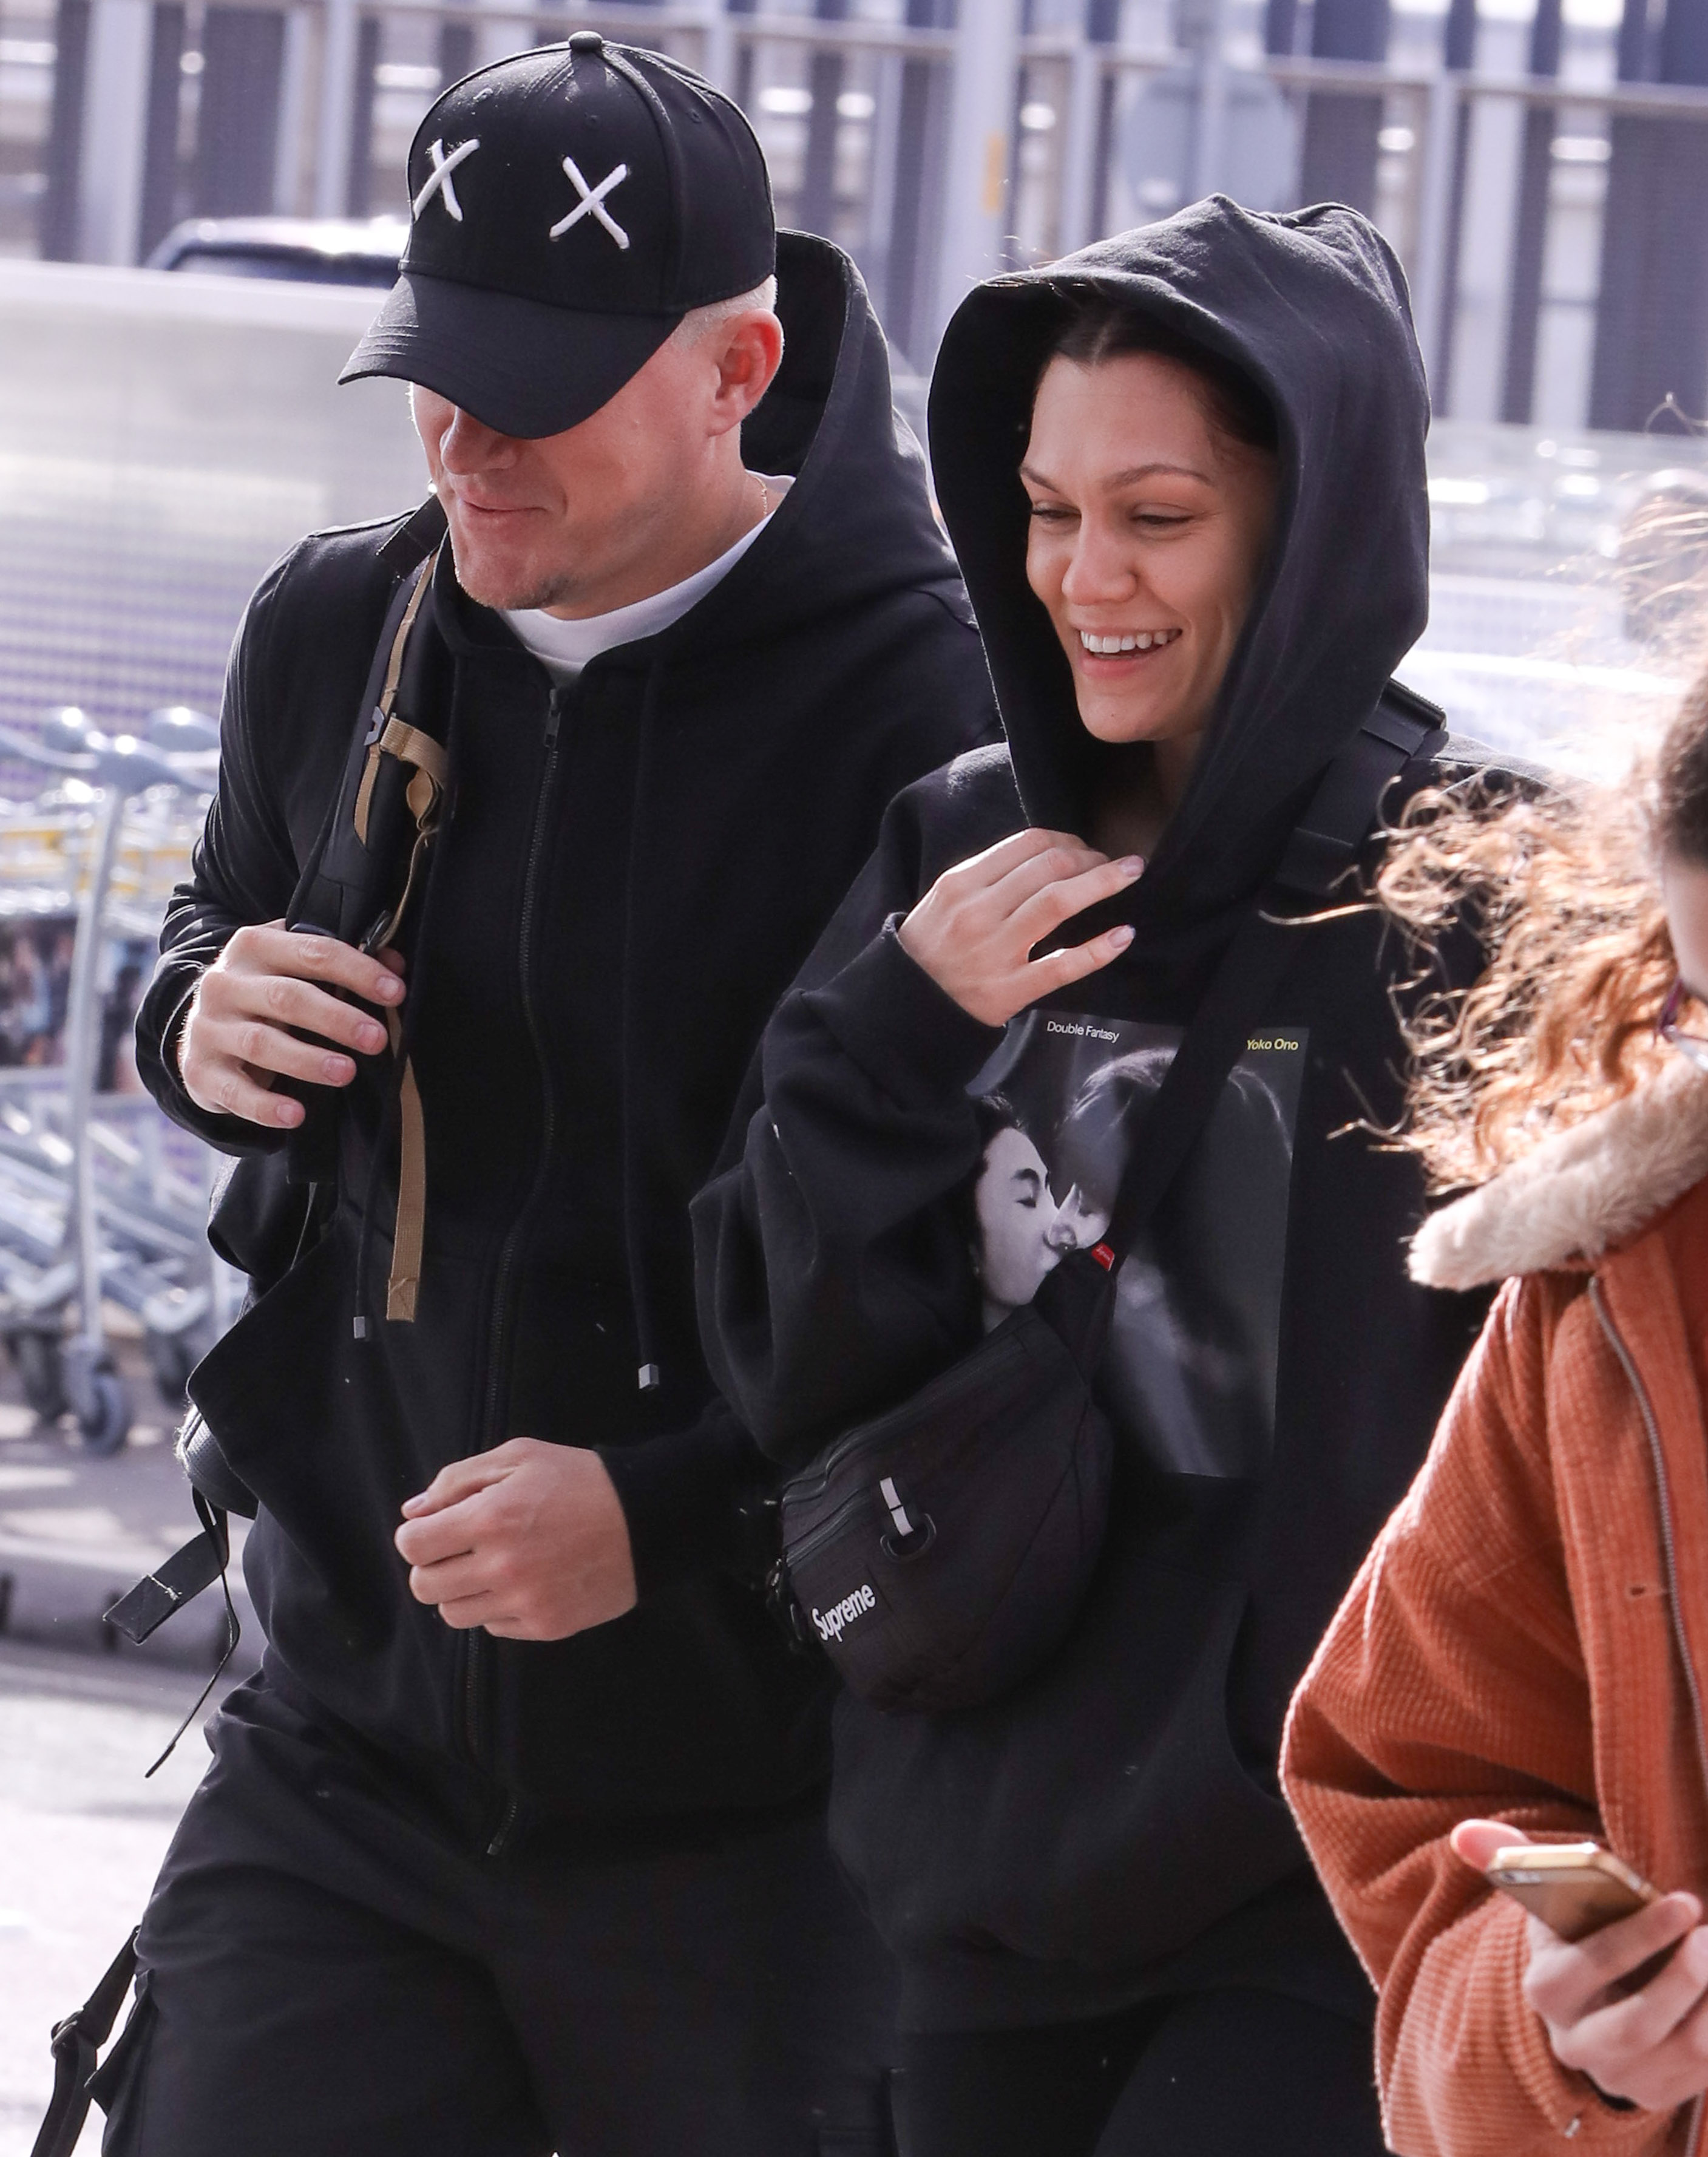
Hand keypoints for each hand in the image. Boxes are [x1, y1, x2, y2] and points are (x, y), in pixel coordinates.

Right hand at [177, 923, 405, 1128]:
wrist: (199, 1031)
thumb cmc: (263, 996)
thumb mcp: (294, 970)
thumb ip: (341, 962)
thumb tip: (396, 961)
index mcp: (254, 947)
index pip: (313, 951)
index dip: (358, 971)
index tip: (395, 992)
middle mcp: (224, 983)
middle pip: (286, 997)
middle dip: (337, 1018)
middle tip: (377, 1039)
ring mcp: (207, 1027)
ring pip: (262, 1043)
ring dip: (307, 1060)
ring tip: (347, 1072)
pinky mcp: (199, 1071)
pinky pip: (234, 1092)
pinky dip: (265, 1106)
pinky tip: (296, 1115)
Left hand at [394, 1437, 637, 1641]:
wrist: (648, 1519)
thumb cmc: (581, 1480)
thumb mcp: (519, 1456)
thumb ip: (458, 1479)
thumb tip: (414, 1512)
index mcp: (490, 1518)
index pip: (413, 1545)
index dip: (417, 1535)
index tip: (437, 1528)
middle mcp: (501, 1566)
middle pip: (424, 1586)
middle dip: (433, 1565)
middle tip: (460, 1548)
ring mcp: (524, 1602)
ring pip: (453, 1613)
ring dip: (461, 1590)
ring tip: (490, 1566)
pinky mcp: (545, 1626)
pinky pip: (492, 1627)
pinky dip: (496, 1607)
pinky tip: (521, 1582)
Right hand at [897, 830, 1141, 1027]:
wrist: (906, 1006)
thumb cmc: (931, 947)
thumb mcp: (945, 899)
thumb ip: (988, 875)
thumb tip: (1046, 853)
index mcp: (962, 883)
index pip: (1027, 844)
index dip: (1067, 840)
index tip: (1084, 848)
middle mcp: (979, 912)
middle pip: (1049, 867)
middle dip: (1091, 858)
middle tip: (1114, 864)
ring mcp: (995, 951)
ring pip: (1058, 902)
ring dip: (1103, 883)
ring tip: (1130, 875)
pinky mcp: (1010, 990)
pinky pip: (1062, 965)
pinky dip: (1098, 949)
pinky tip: (1123, 935)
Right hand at [1454, 1820, 1707, 2110]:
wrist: (1594, 2007)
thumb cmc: (1578, 1937)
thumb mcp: (1548, 1904)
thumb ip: (1511, 1860)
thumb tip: (1465, 1831)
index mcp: (1547, 1989)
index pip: (1589, 1966)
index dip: (1639, 1936)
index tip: (1684, 1903)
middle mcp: (1577, 2044)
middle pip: (1636, 2023)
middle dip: (1681, 1980)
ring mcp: (1621, 2076)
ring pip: (1682, 2050)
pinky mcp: (1660, 2094)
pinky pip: (1705, 2072)